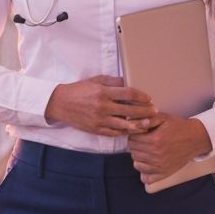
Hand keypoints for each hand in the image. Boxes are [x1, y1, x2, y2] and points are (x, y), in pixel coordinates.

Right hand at [44, 76, 159, 137]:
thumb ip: (112, 82)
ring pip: (125, 125)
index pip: (128, 94)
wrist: (59, 103)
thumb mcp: (94, 80)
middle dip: (145, 112)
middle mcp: (103, 107)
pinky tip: (131, 130)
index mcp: (103, 92)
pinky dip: (124, 132)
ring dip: (139, 125)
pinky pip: (114, 133)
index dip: (141, 96)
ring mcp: (99, 120)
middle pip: (130, 111)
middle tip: (155, 112)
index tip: (149, 98)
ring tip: (148, 124)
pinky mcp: (96, 129)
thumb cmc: (78, 90)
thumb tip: (127, 82)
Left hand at [128, 115, 212, 184]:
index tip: (140, 133)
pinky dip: (144, 172)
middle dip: (135, 145)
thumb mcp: (163, 118)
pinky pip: (146, 178)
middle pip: (133, 151)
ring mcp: (160, 166)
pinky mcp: (164, 174)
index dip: (134, 134)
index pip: (132, 139)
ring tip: (146, 150)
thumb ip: (147, 119)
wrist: (195, 139)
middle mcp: (156, 154)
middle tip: (143, 140)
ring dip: (139, 156)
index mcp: (154, 140)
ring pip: (136, 163)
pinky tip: (148, 163)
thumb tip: (133, 124)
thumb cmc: (177, 127)